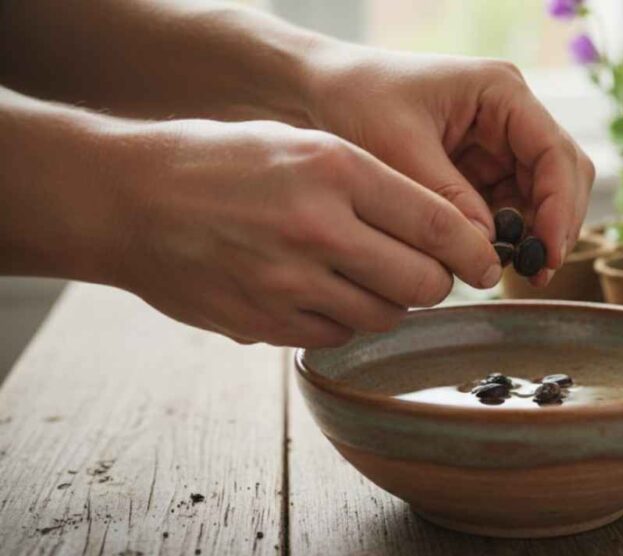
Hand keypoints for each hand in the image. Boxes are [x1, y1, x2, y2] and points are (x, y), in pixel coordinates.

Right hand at [106, 119, 500, 346]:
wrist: (131, 200)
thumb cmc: (225, 163)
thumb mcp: (304, 145)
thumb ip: (374, 186)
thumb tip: (443, 238)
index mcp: (334, 171)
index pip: (437, 225)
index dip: (474, 251)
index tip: (485, 261)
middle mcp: (316, 229)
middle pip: (422, 283)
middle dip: (436, 282)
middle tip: (427, 272)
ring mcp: (287, 283)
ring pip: (384, 316)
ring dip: (390, 302)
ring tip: (364, 276)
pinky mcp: (263, 324)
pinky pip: (337, 336)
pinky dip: (344, 321)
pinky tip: (324, 293)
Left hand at [305, 47, 594, 284]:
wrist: (321, 92)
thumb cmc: (356, 100)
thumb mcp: (399, 149)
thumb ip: (447, 200)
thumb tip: (488, 252)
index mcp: (501, 92)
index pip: (556, 152)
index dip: (559, 207)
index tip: (546, 252)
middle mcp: (511, 115)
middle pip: (563, 176)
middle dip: (555, 225)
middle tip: (536, 273)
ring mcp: (500, 144)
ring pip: (543, 197)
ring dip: (533, 235)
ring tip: (510, 271)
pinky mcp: (483, 171)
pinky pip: (512, 209)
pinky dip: (507, 237)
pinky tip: (488, 259)